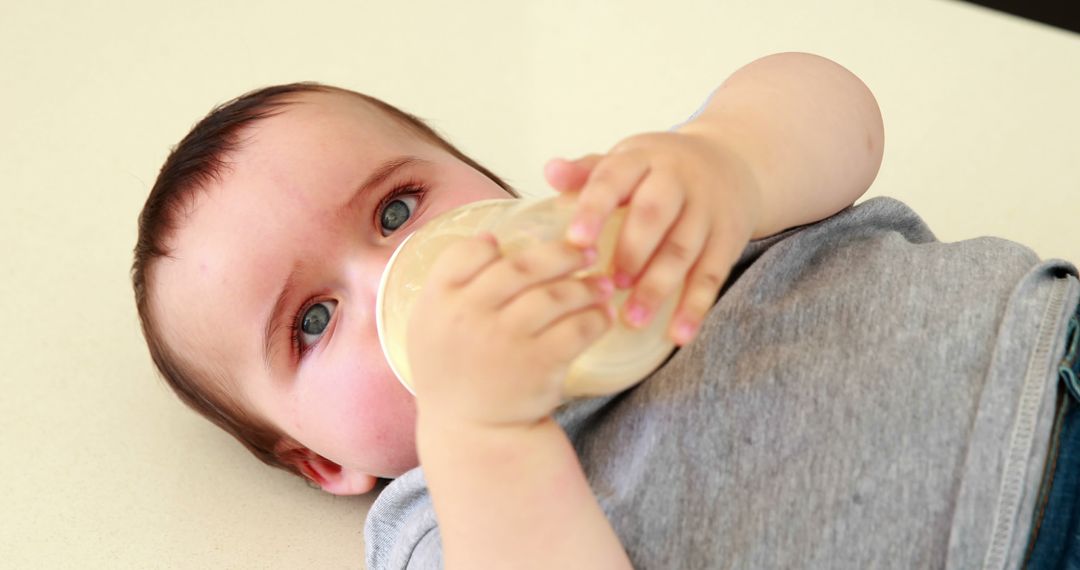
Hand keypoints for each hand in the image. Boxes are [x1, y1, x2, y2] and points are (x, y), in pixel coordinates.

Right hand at [407, 234, 615, 427]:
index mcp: (438, 301)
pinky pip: (578, 329)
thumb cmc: (455, 371)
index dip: (494, 246)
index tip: (521, 250)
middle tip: (586, 252)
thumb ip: (451, 280)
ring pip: (555, 295)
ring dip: (585, 286)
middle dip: (561, 254)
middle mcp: (470, 316)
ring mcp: (506, 340)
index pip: (467, 252)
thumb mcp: (431, 325)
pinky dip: (596, 319)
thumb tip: (491, 238)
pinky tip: (603, 315)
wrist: (471, 433)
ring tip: (601, 285)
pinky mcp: (540, 365)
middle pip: (522, 267)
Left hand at [544, 131, 761, 345]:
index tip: (576, 240)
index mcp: (642, 159)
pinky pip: (712, 275)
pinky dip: (695, 307)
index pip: (615, 179)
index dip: (595, 208)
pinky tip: (678, 335)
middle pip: (654, 215)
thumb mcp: (627, 161)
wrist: (733, 162)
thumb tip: (550, 172)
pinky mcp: (728, 239)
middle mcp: (677, 179)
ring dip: (658, 287)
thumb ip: (587, 172)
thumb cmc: (659, 170)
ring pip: (682, 249)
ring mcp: (706, 210)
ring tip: (633, 320)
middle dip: (631, 252)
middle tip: (610, 285)